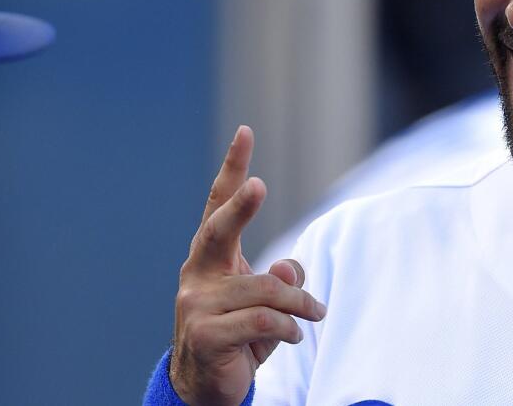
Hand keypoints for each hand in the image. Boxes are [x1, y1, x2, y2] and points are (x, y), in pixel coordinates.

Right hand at [169, 126, 326, 404]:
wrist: (207, 387)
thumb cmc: (241, 334)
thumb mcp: (266, 302)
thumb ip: (281, 277)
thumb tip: (287, 265)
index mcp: (212, 257)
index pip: (219, 206)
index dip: (233, 169)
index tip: (246, 132)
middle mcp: (198, 274)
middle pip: (219, 231)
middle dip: (240, 206)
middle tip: (259, 185)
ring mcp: (197, 304)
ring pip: (266, 288)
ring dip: (300, 303)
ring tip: (316, 314)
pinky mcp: (205, 334)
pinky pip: (262, 320)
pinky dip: (288, 327)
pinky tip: (294, 336)